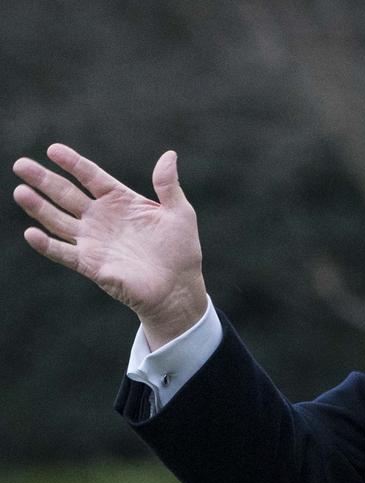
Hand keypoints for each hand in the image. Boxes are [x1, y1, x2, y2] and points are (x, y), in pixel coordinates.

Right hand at [13, 143, 206, 350]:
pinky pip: (64, 253)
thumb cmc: (181, 250)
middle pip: (67, 194)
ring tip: (20, 191)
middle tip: (21, 164)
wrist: (178, 287)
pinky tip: (31, 233)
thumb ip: (168, 184)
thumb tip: (169, 154)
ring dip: (39, 207)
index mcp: (121, 201)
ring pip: (59, 220)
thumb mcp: (179, 212)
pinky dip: (47, 245)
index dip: (73, 163)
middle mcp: (102, 218)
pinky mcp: (91, 264)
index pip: (91, 176)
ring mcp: (94, 241)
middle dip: (44, 180)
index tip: (53, 149)